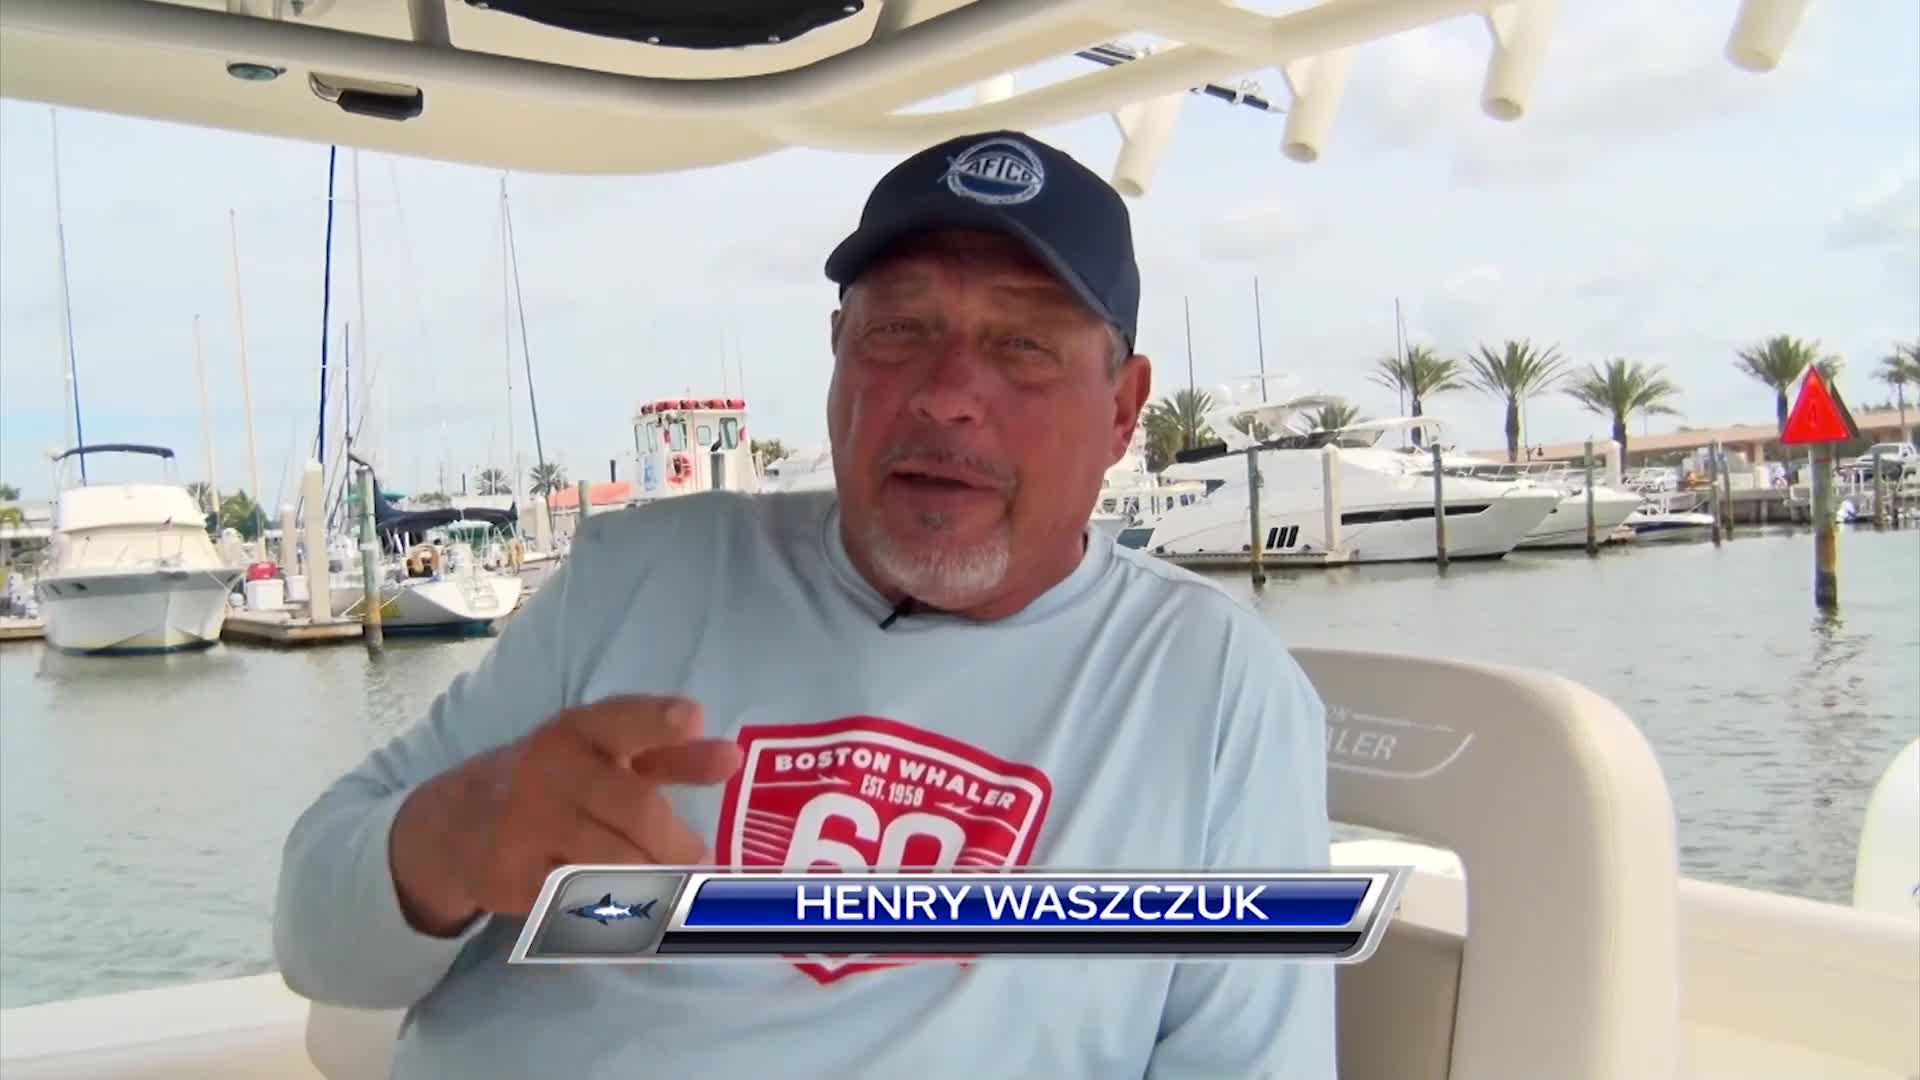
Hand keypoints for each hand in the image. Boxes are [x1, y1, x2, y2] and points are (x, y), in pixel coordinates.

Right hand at [389, 694, 741, 935]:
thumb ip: (670, 755)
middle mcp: (548, 770)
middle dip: (677, 845)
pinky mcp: (513, 876)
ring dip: (657, 885)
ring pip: (613, 861)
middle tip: (700, 863)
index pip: (618, 719)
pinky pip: (582, 903)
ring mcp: (526, 824)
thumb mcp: (603, 756)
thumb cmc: (552, 781)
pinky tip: (639, 927)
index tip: (693, 719)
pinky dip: (619, 920)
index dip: (656, 720)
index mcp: (575, 731)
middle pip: (635, 809)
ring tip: (679, 894)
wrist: (452, 824)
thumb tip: (732, 757)